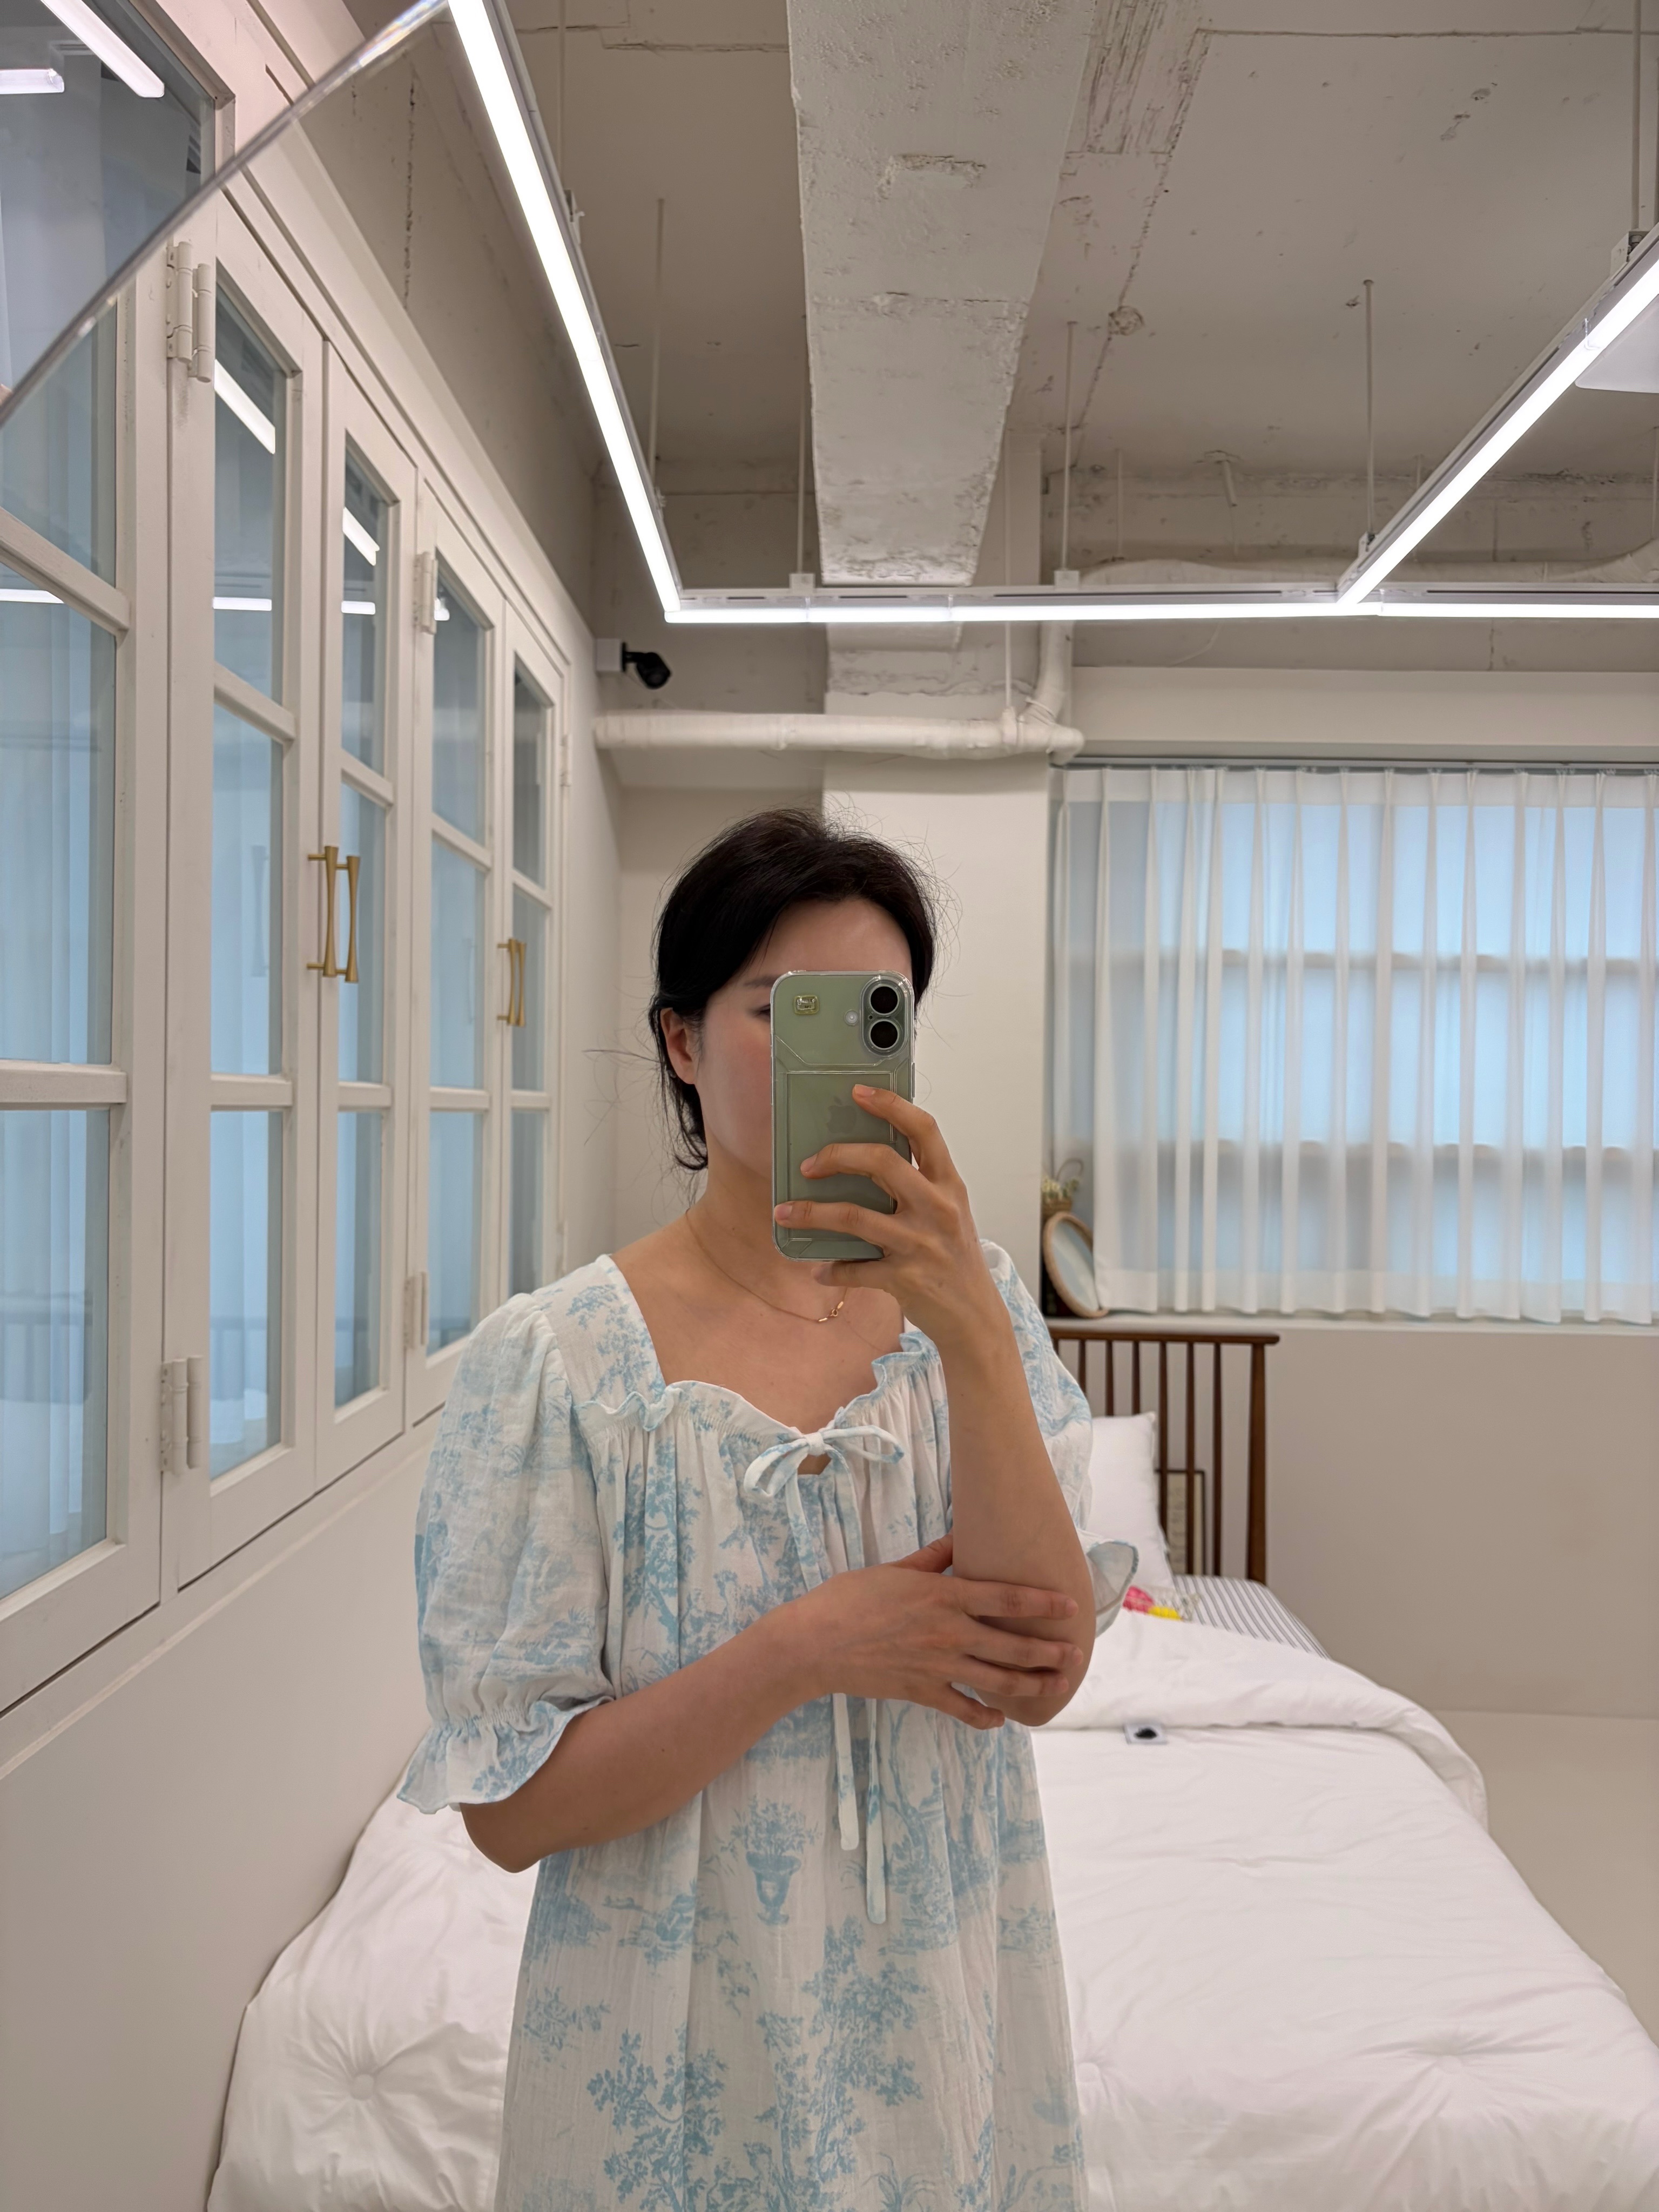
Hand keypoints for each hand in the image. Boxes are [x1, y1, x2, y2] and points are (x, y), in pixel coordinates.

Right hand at [768, 1533, 1082, 1730]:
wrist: (814, 1643)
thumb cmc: (850, 1599)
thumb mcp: (895, 1569)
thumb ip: (933, 1558)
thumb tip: (962, 1538)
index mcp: (945, 1596)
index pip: (1007, 1597)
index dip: (1043, 1602)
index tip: (1071, 1606)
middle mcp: (950, 1632)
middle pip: (1012, 1644)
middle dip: (1049, 1651)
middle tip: (1075, 1655)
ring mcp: (938, 1666)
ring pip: (997, 1679)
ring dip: (1031, 1684)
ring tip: (1056, 1686)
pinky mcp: (923, 1692)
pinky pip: (963, 1709)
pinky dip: (984, 1717)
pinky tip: (1000, 1718)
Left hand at [772, 1088, 1002, 1350]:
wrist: (975, 1315)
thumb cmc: (955, 1257)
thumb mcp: (949, 1211)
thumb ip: (918, 1185)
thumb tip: (863, 1159)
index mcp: (949, 1184)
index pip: (923, 1130)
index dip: (890, 1105)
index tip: (858, 1093)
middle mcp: (937, 1208)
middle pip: (881, 1162)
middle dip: (837, 1156)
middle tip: (808, 1165)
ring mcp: (921, 1243)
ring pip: (855, 1216)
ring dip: (812, 1213)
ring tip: (784, 1212)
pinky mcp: (905, 1279)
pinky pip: (855, 1269)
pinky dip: (832, 1269)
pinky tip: (820, 1270)